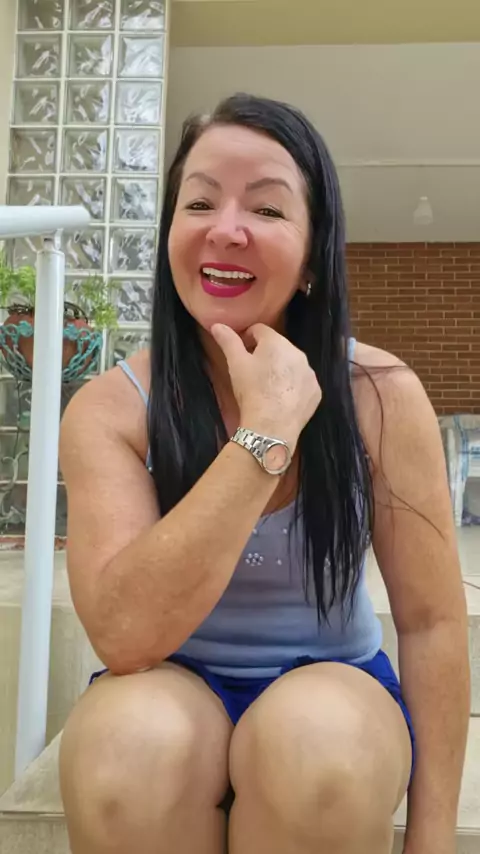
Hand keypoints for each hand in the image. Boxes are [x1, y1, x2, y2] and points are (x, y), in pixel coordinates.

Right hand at [210, 323, 321, 448]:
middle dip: (265, 355)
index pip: (260, 330)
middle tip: (253, 372)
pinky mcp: (315, 391)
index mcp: (277, 342)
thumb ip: (228, 341)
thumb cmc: (251, 391)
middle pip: (278, 347)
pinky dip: (293, 387)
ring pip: (292, 365)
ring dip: (281, 370)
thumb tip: (217, 325)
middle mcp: (298, 353)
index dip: (247, 338)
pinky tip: (281, 399)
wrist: (271, 426)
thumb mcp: (236, 364)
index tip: (241, 353)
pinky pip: (302, 383)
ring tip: (267, 387)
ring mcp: (310, 373)